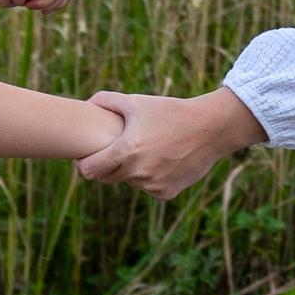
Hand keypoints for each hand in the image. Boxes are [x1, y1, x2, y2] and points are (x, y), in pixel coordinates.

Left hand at [77, 86, 261, 196]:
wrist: (210, 128)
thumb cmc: (170, 111)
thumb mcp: (137, 101)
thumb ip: (106, 100)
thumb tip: (85, 104)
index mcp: (127, 150)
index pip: (90, 170)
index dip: (84, 164)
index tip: (85, 158)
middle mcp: (139, 172)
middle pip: (107, 178)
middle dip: (105, 167)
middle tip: (112, 152)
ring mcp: (153, 185)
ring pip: (129, 182)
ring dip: (130, 171)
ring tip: (144, 151)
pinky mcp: (166, 193)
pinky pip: (148, 187)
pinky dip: (149, 177)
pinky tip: (161, 161)